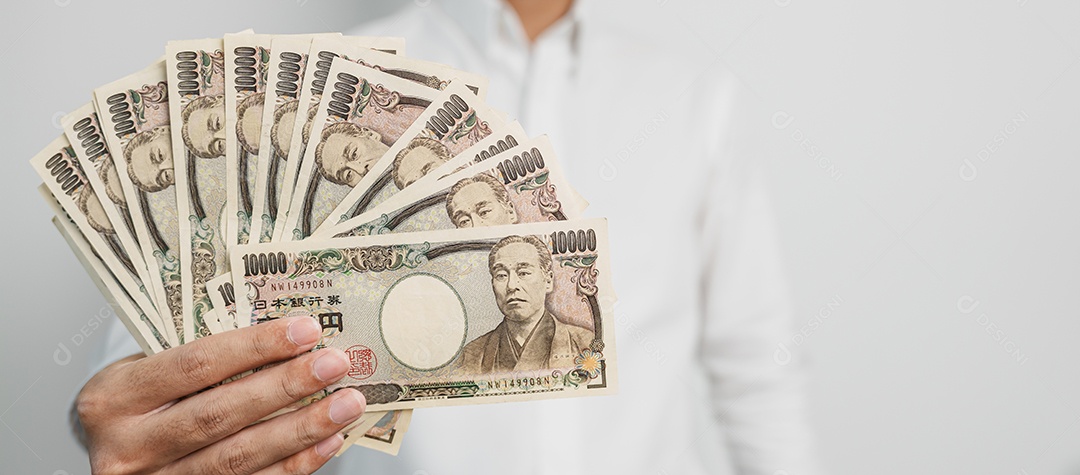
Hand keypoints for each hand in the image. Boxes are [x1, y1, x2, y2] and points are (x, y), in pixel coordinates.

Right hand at [76, 316, 365, 473]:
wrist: (115, 452)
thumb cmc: (144, 402)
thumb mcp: (150, 370)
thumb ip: (203, 360)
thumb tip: (291, 341)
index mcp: (112, 398)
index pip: (194, 365)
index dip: (255, 347)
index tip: (307, 329)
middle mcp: (128, 448)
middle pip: (219, 415)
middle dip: (285, 387)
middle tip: (335, 364)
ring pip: (238, 459)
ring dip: (302, 429)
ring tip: (347, 403)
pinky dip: (295, 464)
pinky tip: (329, 441)